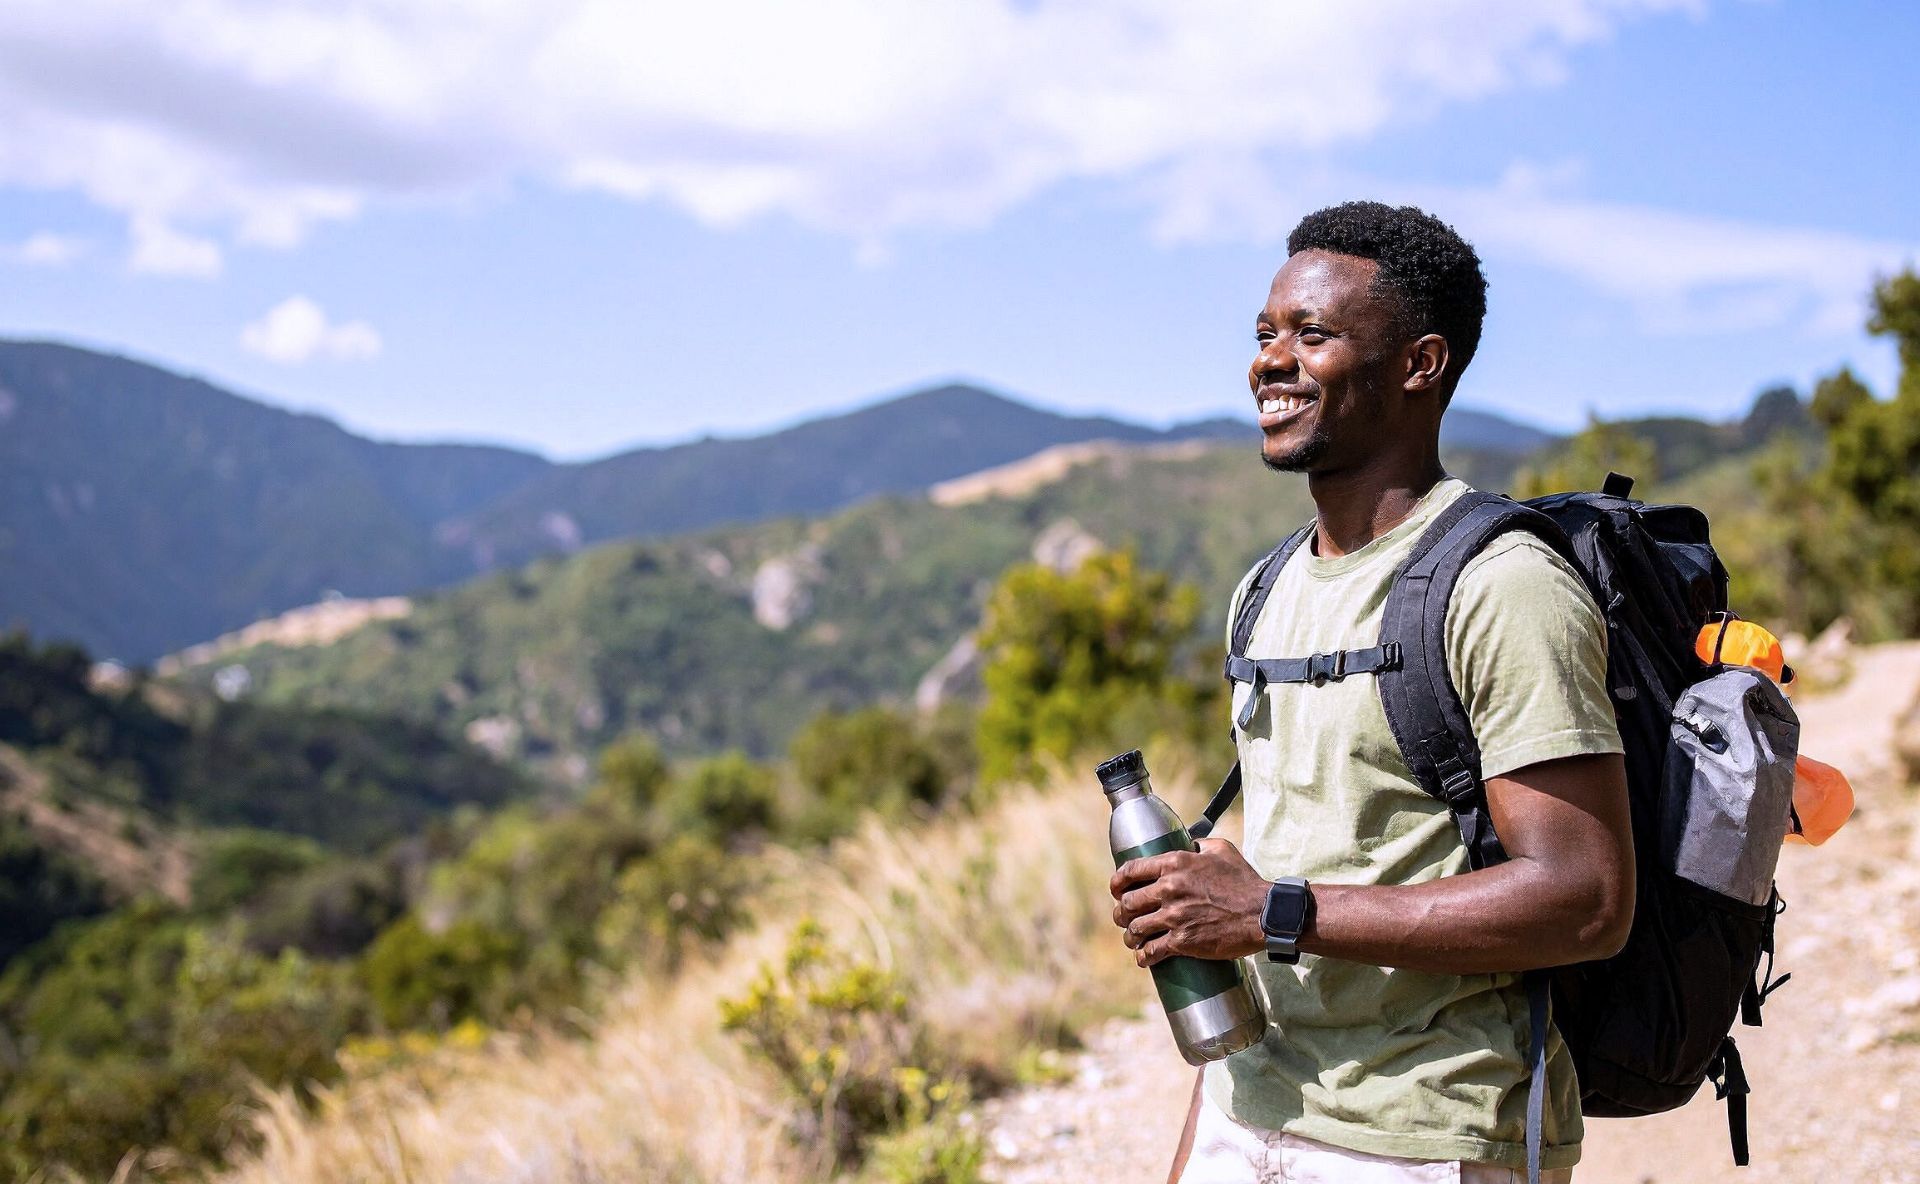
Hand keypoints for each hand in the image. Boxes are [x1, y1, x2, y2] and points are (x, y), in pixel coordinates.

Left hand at [1109, 838, 1269, 966]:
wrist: (1264, 913)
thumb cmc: (1244, 881)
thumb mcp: (1221, 850)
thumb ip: (1199, 844)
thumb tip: (1187, 844)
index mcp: (1174, 864)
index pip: (1130, 871)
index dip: (1117, 883)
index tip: (1116, 891)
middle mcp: (1169, 888)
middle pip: (1127, 903)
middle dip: (1121, 914)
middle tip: (1124, 919)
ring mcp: (1175, 916)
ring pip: (1135, 929)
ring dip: (1131, 937)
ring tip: (1134, 940)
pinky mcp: (1183, 941)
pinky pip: (1152, 951)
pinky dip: (1144, 957)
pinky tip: (1144, 958)